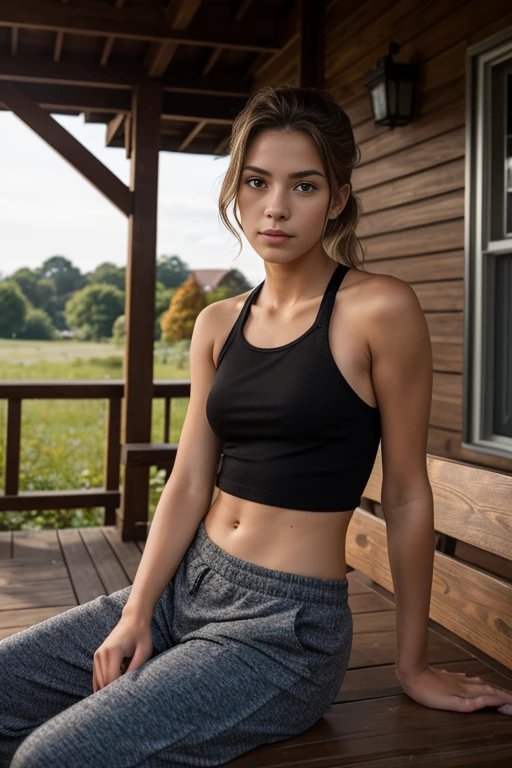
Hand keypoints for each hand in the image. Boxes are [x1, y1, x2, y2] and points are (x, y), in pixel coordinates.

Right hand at [93, 614, 153, 692]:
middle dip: (113, 693)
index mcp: (113, 651)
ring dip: (108, 690)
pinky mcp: (97, 657)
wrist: (133, 619)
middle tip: (125, 702)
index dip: (119, 691)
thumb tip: (127, 687)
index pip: (112, 679)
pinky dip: (103, 685)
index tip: (129, 697)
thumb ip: (135, 668)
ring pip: (98, 683)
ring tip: (120, 696)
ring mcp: (97, 655)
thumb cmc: (141, 635)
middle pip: (103, 683)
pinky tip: (113, 689)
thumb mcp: (144, 651)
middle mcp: (101, 654)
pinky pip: (97, 678)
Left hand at [396, 665, 511, 714]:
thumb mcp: (449, 703)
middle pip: (490, 689)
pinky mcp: (451, 678)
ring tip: (501, 695)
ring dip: (494, 690)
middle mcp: (466, 684)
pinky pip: (471, 682)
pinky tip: (478, 685)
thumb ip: (470, 704)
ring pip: (481, 684)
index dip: (505, 700)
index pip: (492, 695)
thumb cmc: (427, 692)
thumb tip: (489, 701)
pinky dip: (480, 685)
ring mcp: (458, 680)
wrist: (412, 673)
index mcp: (467, 692)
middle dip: (504, 695)